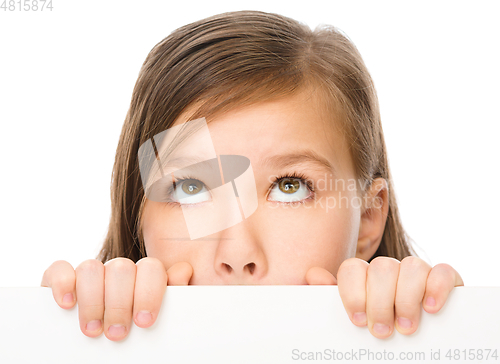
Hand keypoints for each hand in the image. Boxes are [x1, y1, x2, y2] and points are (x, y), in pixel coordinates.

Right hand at [41, 258, 192, 340]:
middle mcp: (118, 271)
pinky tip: (68, 304)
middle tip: (118, 334)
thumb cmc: (137, 327)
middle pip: (121, 269)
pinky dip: (63, 283)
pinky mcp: (62, 279)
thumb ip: (174, 294)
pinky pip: (60, 269)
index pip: (151, 268)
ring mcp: (91, 273)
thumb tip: (184, 271)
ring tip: (93, 330)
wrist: (107, 336)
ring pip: (91, 268)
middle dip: (119, 303)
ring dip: (93, 300)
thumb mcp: (158, 314)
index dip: (148, 293)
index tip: (144, 322)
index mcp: (144, 276)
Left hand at [305, 256, 463, 338]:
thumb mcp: (355, 317)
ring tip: (406, 328)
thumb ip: (332, 298)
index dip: (353, 293)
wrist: (414, 346)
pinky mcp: (444, 279)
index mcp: (364, 276)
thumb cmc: (379, 327)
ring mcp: (417, 272)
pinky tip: (431, 309)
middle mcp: (389, 269)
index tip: (358, 321)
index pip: (352, 268)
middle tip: (381, 332)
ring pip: (412, 266)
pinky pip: (442, 271)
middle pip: (381, 268)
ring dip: (406, 298)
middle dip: (380, 302)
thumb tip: (313, 275)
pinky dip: (436, 288)